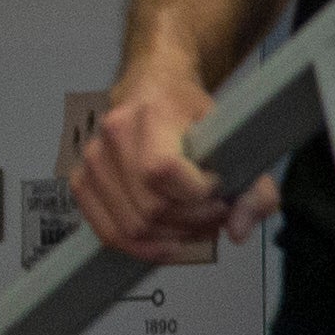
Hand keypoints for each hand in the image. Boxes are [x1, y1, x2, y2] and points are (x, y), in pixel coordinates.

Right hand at [71, 67, 279, 261]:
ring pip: (132, 226)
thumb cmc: (195, 112)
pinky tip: (171, 242)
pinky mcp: (80, 180)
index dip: (198, 192)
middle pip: (151, 208)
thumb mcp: (237, 138)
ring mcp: (91, 160)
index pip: (162, 170)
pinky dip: (143, 247)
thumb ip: (254, 188)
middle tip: (216, 213)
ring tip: (197, 225)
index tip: (218, 185)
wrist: (153, 86)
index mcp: (152, 115)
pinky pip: (108, 232)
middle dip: (193, 222)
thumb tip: (238, 233)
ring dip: (173, 238)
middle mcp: (114, 136)